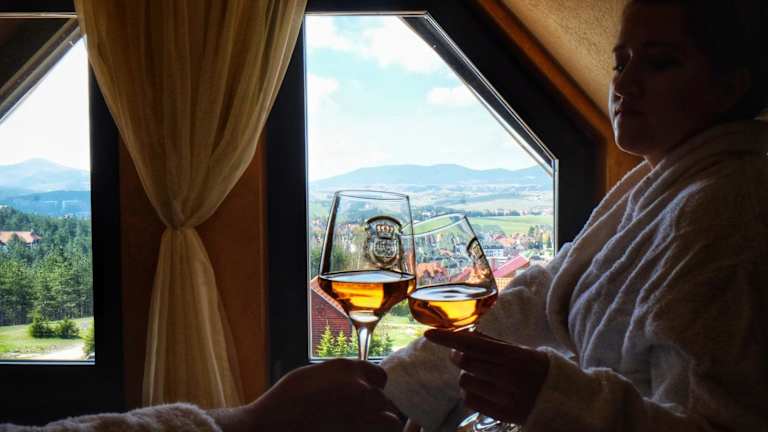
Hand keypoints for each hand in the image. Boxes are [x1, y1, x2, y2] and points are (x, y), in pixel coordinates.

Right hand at [212, 359, 401, 431]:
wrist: (273, 426)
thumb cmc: (285, 403)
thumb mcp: (312, 376)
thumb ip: (337, 377)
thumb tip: (349, 382)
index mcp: (347, 369)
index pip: (379, 377)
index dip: (373, 390)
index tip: (366, 401)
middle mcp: (360, 387)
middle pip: (385, 400)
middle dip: (377, 410)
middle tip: (363, 420)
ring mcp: (363, 412)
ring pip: (391, 419)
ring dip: (381, 425)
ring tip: (366, 429)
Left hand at [424, 329, 549, 424]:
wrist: (567, 401)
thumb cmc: (542, 371)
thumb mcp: (523, 352)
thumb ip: (494, 344)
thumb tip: (468, 334)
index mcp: (514, 355)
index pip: (473, 343)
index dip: (448, 338)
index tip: (428, 333)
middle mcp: (508, 375)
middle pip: (464, 361)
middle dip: (458, 356)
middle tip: (461, 355)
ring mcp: (504, 396)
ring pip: (464, 381)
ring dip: (466, 375)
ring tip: (480, 376)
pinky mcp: (502, 414)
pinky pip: (470, 400)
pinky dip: (469, 392)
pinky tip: (481, 389)